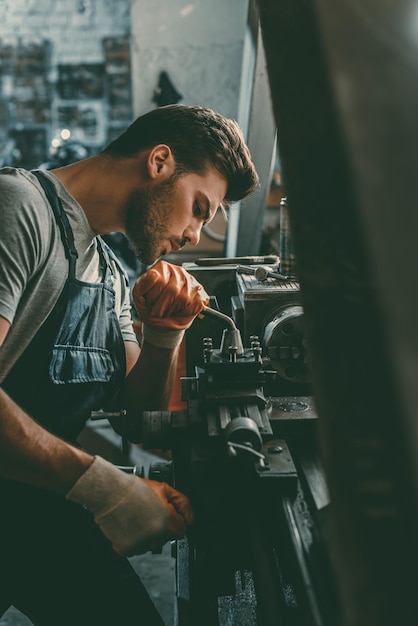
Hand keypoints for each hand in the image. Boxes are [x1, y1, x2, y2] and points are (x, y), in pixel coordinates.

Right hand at [66, 456, 193, 556]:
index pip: (181, 530)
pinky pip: (137, 548)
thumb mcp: (164, 488)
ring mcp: (142, 544)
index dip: (175, 520)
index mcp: (168, 521)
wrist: (110, 492)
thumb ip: (182, 503)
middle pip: (166, 538)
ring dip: (148, 534)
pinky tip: (131, 525)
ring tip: (138, 518)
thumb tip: (190, 517)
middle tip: (149, 513)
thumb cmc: (133, 489)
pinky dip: (134, 540)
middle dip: (161, 526)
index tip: (167, 514)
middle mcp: (156, 535)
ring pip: (152, 544)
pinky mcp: (129, 548)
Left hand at [133, 260, 208, 330]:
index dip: (153, 297)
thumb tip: (154, 274)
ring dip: (173, 310)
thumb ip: (143, 284)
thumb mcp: (139, 296)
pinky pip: (195, 304)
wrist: (162, 320)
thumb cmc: (150, 307)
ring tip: (168, 311)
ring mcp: (191, 281)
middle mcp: (178, 271)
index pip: (159, 281)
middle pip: (172, 290)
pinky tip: (178, 311)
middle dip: (163, 306)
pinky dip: (184, 312)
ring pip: (184, 298)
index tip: (149, 303)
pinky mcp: (200, 293)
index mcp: (162, 268)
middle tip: (158, 312)